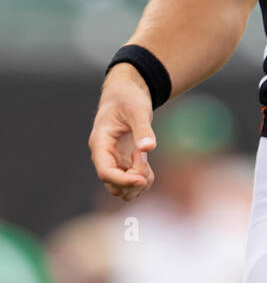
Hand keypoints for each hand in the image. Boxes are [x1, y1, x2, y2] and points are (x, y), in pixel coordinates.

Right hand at [89, 64, 156, 200]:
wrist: (127, 93)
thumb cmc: (128, 98)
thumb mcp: (137, 109)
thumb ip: (143, 129)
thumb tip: (149, 148)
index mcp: (100, 144)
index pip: (105, 172)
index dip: (123, 180)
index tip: (142, 178)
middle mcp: (104, 157)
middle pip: (113, 186)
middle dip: (133, 181)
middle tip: (144, 159)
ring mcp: (113, 161)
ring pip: (122, 189)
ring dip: (138, 184)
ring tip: (146, 161)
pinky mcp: (123, 163)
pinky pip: (131, 182)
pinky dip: (142, 180)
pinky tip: (147, 164)